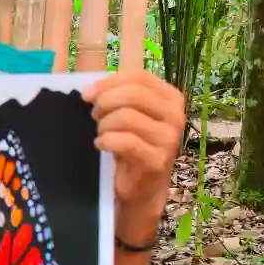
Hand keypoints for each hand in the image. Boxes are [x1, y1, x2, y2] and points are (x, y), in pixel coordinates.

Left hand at [85, 68, 183, 242]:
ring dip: (104, 125)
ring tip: (101, 133)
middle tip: (94, 116)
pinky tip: (101, 145)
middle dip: (105, 102)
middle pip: (133, 94)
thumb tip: (90, 90)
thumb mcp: (128, 116)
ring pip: (126, 117)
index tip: (88, 95)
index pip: (139, 77)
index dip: (109, 82)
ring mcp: (169, 138)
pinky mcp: (157, 159)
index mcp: (170, 98)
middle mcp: (175, 115)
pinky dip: (106, 141)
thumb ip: (117, 97)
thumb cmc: (131, 147)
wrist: (140, 188)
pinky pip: (125, 141)